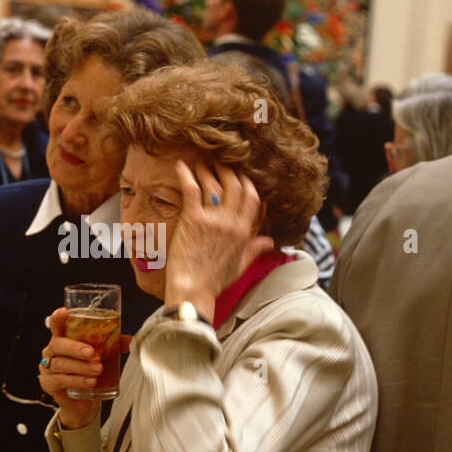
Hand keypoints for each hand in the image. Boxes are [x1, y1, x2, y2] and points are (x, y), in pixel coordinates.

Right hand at [38, 307, 103, 429]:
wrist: (82, 402)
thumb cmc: (88, 372)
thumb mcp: (101, 356)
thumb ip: (113, 345)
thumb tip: (132, 341)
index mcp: (62, 338)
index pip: (56, 324)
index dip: (57, 318)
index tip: (64, 312)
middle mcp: (52, 351)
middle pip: (58, 344)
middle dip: (75, 348)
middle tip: (92, 353)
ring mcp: (47, 368)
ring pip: (61, 364)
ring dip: (81, 367)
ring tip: (98, 370)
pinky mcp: (48, 384)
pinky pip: (60, 380)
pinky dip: (77, 381)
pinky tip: (90, 382)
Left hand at [164, 161, 273, 318]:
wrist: (193, 291)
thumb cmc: (214, 281)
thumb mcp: (240, 265)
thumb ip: (255, 250)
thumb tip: (270, 241)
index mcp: (245, 232)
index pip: (253, 197)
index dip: (246, 182)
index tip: (238, 174)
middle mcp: (232, 223)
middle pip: (236, 185)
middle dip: (229, 169)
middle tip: (219, 161)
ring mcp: (213, 220)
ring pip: (215, 183)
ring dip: (208, 169)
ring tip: (201, 161)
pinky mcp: (193, 219)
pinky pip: (192, 189)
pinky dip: (187, 175)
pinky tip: (182, 165)